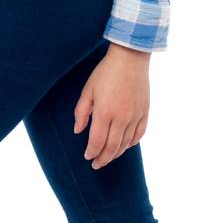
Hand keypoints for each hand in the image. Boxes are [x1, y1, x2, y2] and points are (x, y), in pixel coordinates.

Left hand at [73, 45, 149, 168]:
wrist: (130, 58)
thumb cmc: (105, 72)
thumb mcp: (88, 90)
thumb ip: (81, 112)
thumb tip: (78, 131)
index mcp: (104, 112)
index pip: (97, 141)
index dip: (91, 152)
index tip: (87, 157)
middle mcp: (121, 117)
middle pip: (112, 147)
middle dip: (103, 158)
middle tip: (96, 164)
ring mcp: (135, 116)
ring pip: (126, 143)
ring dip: (116, 153)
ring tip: (108, 157)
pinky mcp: (145, 112)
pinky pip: (139, 134)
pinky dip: (131, 143)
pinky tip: (125, 146)